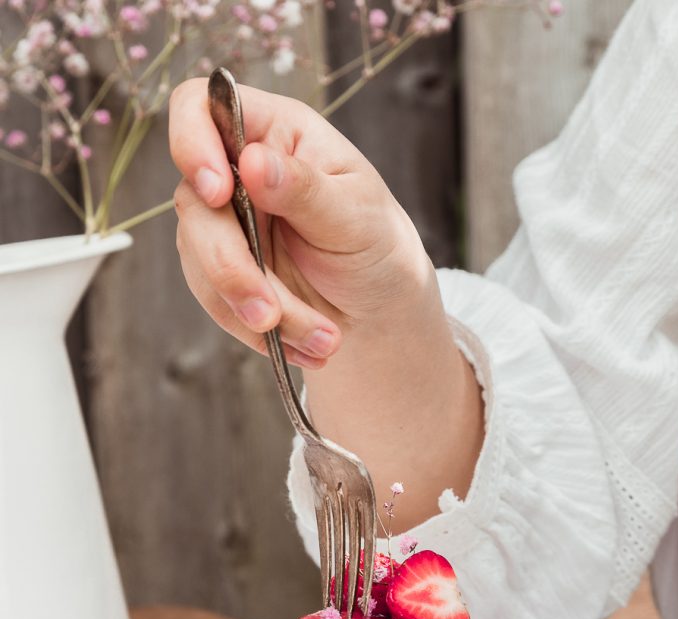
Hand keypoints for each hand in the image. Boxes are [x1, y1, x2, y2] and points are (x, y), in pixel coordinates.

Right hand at [170, 78, 435, 369]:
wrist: (379, 308)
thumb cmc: (378, 245)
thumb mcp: (356, 215)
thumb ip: (305, 189)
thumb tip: (255, 163)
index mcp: (274, 132)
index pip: (199, 107)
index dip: (191, 143)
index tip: (218, 193)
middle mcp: (239, 172)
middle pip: (194, 204)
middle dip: (233, 269)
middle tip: (272, 315)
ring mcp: (224, 223)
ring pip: (201, 263)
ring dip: (258, 314)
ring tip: (324, 339)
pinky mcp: (221, 271)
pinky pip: (217, 301)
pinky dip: (258, 332)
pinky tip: (307, 345)